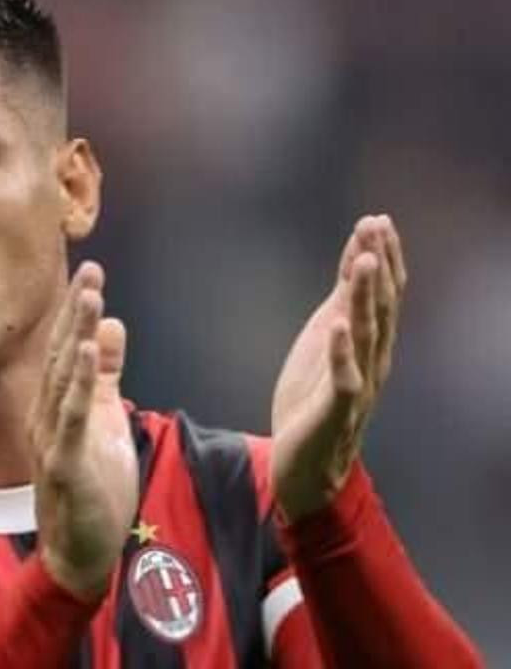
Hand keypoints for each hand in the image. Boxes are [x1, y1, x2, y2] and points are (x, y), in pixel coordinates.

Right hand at [31, 261, 137, 600]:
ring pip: (64, 380)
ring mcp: (52, 439)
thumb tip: (112, 325)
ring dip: (77, 337)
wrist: (78, 553)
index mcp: (55, 406)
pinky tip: (90, 353)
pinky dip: (81, 384)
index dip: (78, 313)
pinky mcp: (65, 464)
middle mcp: (45, 416)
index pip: (68, 352)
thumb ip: (108, 378)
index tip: (91, 273)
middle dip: (76, 313)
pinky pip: (72, 418)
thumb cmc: (93, 488)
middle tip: (90, 270)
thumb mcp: (106, 422)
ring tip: (90, 298)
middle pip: (63, 356)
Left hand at [271, 215, 407, 520]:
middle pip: (380, 306)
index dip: (379, 257)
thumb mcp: (326, 340)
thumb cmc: (314, 399)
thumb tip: (355, 258)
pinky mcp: (335, 410)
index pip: (382, 294)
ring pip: (366, 335)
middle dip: (377, 265)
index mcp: (368, 343)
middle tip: (375, 226)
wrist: (303, 465)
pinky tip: (337, 325)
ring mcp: (357, 385)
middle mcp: (372, 360)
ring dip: (364, 297)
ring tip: (362, 261)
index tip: (375, 220)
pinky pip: (344, 379)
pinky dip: (341, 352)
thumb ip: (342, 304)